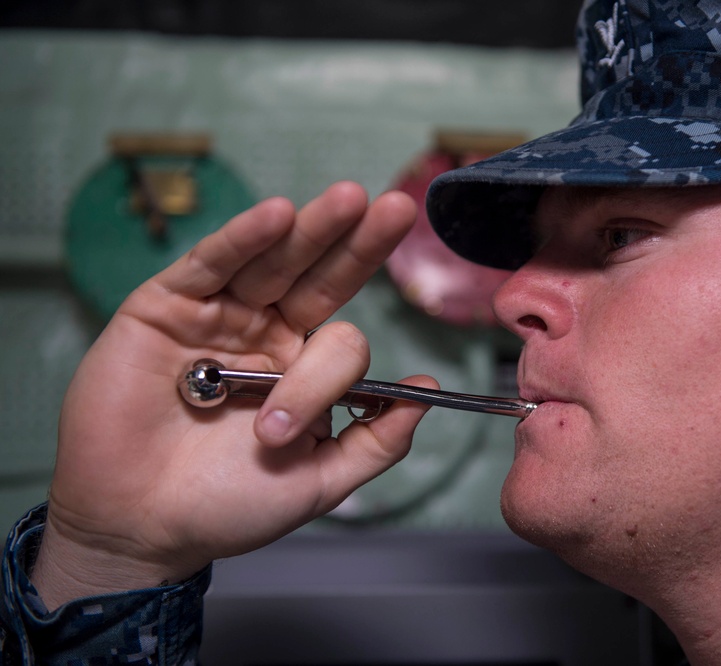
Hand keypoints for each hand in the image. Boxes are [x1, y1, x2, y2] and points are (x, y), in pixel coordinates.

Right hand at [31, 182, 432, 607]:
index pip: (342, 341)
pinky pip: (209, 263)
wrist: (142, 525)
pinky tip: (276, 216)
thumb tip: (429, 392)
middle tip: (398, 209)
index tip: (285, 429)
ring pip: (273, 260)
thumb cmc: (227, 505)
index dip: (327, 377)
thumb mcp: (319, 480)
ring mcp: (220, 315)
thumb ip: (377, 440)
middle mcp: (267, 332)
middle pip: (321, 277)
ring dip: (312, 228)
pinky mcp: (167, 307)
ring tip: (351, 199)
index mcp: (306, 369)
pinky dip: (242, 239)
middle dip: (359, 244)